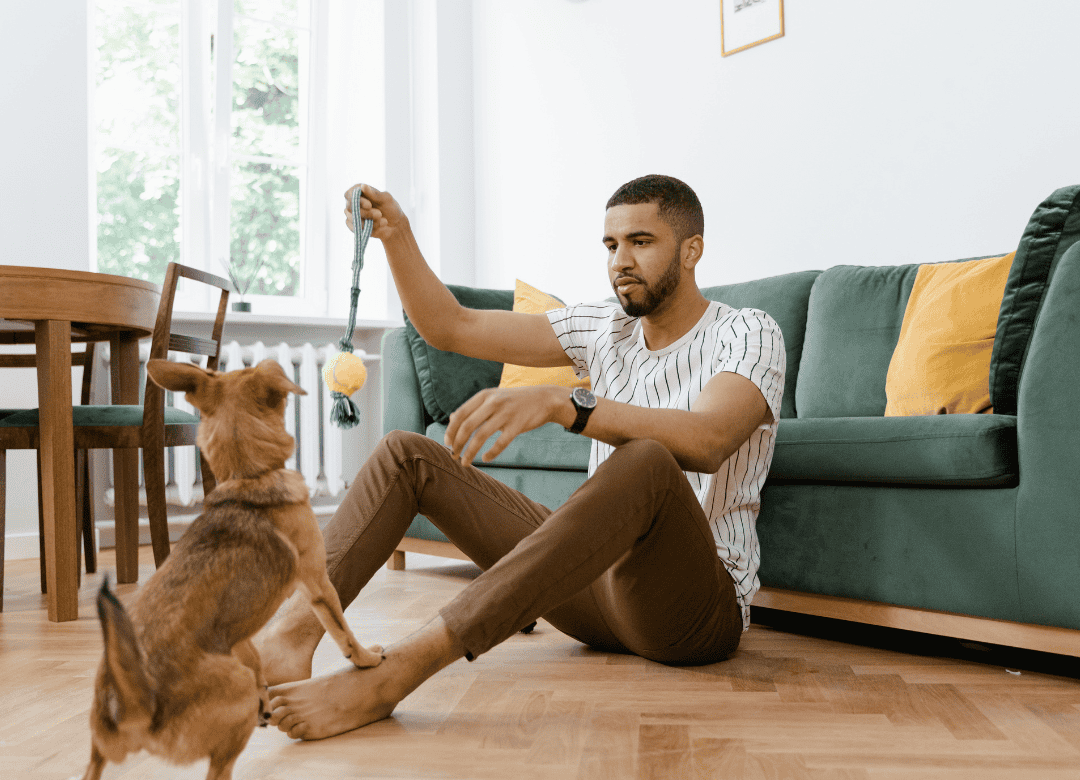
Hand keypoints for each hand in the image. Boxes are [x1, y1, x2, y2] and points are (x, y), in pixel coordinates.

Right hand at [344, 183, 406, 240]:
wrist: (395, 224)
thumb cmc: (390, 208)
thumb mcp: (386, 199)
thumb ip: (374, 194)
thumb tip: (363, 186)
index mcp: (358, 192)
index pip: (350, 194)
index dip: (358, 200)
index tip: (369, 205)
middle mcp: (352, 203)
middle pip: (350, 208)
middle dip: (366, 213)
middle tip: (379, 214)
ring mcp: (352, 215)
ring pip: (354, 220)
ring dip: (370, 222)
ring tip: (384, 221)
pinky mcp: (354, 227)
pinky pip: (357, 229)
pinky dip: (369, 229)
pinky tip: (379, 227)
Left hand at [444, 386, 563, 465]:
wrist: (544, 399)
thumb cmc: (514, 401)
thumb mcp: (493, 398)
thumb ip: (473, 408)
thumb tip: (451, 419)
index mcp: (484, 396)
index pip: (460, 414)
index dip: (451, 430)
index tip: (447, 444)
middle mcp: (493, 402)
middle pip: (467, 425)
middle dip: (457, 443)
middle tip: (453, 456)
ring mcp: (506, 413)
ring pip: (481, 436)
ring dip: (470, 452)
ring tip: (465, 462)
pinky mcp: (518, 425)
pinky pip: (500, 443)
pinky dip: (491, 453)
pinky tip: (486, 459)